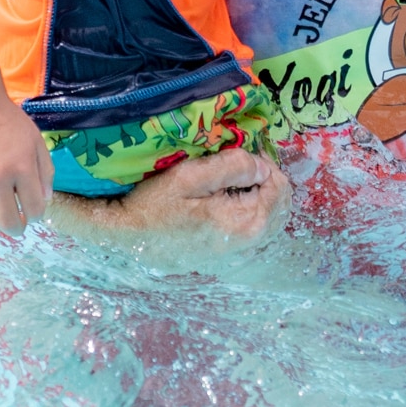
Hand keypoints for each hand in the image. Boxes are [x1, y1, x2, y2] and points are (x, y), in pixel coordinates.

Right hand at [0, 91, 54, 232]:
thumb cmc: (9, 121)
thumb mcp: (36, 142)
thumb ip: (45, 172)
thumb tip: (44, 201)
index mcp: (22, 168)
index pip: (34, 210)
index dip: (35, 215)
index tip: (31, 211)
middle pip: (8, 223)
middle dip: (16, 230)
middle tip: (17, 227)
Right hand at [107, 146, 291, 244]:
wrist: (125, 236)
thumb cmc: (154, 205)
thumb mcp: (190, 176)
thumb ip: (233, 167)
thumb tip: (262, 167)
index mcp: (246, 222)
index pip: (279, 185)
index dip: (263, 163)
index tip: (240, 154)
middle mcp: (248, 242)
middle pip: (278, 202)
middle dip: (265, 178)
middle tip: (237, 164)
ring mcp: (238, 250)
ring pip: (268, 214)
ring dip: (258, 193)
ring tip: (231, 179)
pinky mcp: (226, 252)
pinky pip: (253, 226)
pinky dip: (249, 207)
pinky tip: (227, 198)